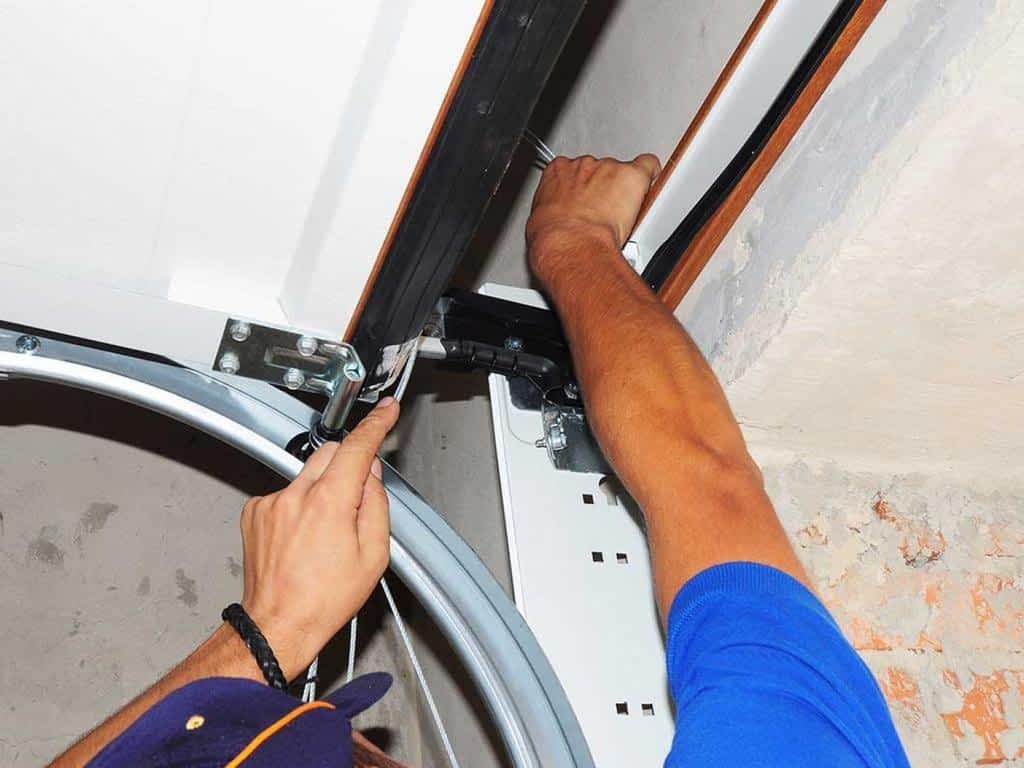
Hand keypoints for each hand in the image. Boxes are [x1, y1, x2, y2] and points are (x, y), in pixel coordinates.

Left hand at [238, 398, 399, 679]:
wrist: (278, 625)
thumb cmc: (324, 599)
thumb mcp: (374, 556)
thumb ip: (376, 505)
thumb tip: (370, 477)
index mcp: (329, 503)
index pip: (357, 448)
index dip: (376, 425)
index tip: (386, 411)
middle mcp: (296, 495)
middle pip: (330, 453)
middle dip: (348, 466)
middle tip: (356, 500)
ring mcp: (271, 502)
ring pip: (307, 473)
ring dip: (322, 489)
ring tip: (324, 533)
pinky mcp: (254, 511)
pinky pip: (286, 492)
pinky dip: (299, 504)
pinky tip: (302, 537)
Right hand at [526, 153, 660, 278]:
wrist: (570, 243)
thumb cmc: (553, 237)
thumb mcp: (542, 221)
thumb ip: (555, 209)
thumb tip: (560, 221)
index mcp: (557, 171)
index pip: (572, 171)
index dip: (582, 188)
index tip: (585, 200)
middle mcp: (582, 165)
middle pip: (599, 171)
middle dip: (603, 189)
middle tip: (603, 213)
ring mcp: (607, 168)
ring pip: (621, 173)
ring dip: (623, 190)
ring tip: (619, 216)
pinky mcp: (631, 175)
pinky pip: (647, 166)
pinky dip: (650, 174)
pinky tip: (648, 187)